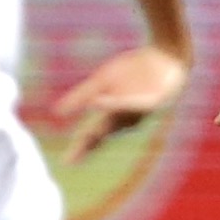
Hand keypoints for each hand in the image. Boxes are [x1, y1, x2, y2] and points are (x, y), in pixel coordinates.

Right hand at [53, 44, 189, 164]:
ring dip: (98, 122)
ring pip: (118, 117)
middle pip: (104, 132)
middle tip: (74, 159)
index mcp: (112, 114)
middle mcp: (125, 117)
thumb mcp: (102, 80)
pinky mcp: (153, 101)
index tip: (67, 163)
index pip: (93, 135)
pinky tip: (100, 100)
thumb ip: (81, 95)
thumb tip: (56, 112)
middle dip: (89, 145)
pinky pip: (133, 104)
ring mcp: (140, 110)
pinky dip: (116, 104)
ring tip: (84, 130)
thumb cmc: (133, 71)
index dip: (81, 149)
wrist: (163, 56)